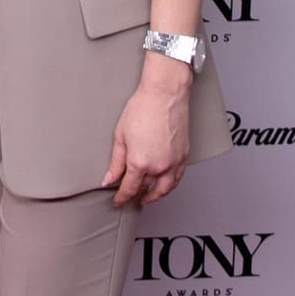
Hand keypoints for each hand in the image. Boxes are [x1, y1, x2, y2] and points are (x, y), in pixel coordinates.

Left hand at [102, 58, 191, 206]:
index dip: (122, 197)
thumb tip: (110, 178)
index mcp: (140, 162)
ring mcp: (174, 162)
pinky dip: (170, 185)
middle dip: (139, 198)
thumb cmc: (143, 109)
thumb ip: (116, 162)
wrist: (164, 94)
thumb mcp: (120, 136)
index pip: (130, 188)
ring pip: (166, 188)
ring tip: (148, 196)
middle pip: (149, 191)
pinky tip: (164, 183)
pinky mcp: (184, 155)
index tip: (118, 201)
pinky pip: (178, 178)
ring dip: (156, 195)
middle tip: (132, 200)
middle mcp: (160, 166)